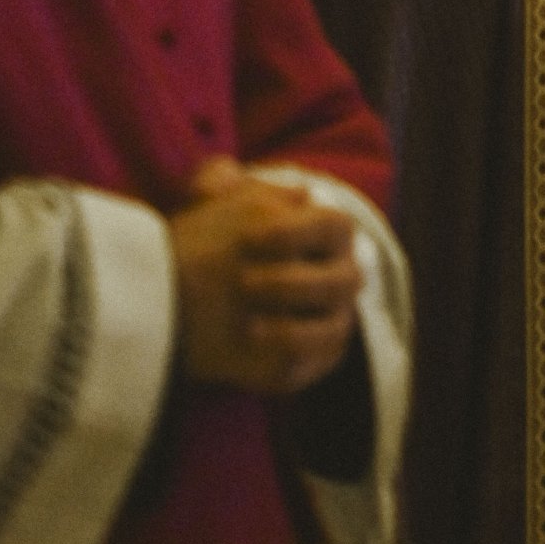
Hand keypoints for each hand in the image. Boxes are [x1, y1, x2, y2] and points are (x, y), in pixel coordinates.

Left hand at [169, 161, 362, 394]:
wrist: (200, 297)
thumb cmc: (219, 243)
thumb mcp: (215, 208)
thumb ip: (216, 182)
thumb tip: (223, 176)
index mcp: (329, 233)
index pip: (334, 225)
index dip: (296, 231)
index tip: (248, 240)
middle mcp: (341, 275)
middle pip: (344, 279)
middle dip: (294, 283)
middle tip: (245, 285)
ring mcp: (334, 318)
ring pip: (336, 328)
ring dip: (294, 330)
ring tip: (248, 328)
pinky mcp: (318, 359)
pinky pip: (317, 367)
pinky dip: (293, 364)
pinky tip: (255, 358)